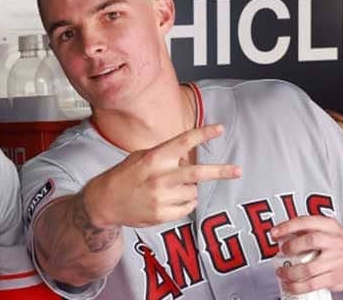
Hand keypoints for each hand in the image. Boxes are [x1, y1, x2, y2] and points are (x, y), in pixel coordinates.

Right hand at [83, 124, 241, 228]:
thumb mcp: (141, 157)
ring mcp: (161, 197)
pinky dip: (185, 203)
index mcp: (154, 157)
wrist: (104, 201)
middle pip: (198, 173)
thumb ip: (165, 156)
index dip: (204, 134)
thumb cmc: (125, 175)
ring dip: (189, 189)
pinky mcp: (161, 214)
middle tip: (238, 170)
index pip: (183, 142)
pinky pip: (187, 207)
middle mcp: (159, 177)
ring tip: (171, 189)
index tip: (220, 129)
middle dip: (221, 171)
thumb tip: (189, 156)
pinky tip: (170, 200)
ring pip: (193, 191)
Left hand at [271, 215, 342, 292]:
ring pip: (308, 268)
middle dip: (292, 246)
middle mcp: (335, 242)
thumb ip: (306, 230)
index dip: (287, 226)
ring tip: (281, 272)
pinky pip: (312, 284)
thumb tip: (281, 234)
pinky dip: (297, 286)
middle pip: (310, 241)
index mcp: (330, 227)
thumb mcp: (327, 230)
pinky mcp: (334, 278)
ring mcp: (336, 261)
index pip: (307, 222)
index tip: (275, 233)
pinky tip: (290, 284)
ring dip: (289, 272)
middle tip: (283, 252)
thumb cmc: (340, 245)